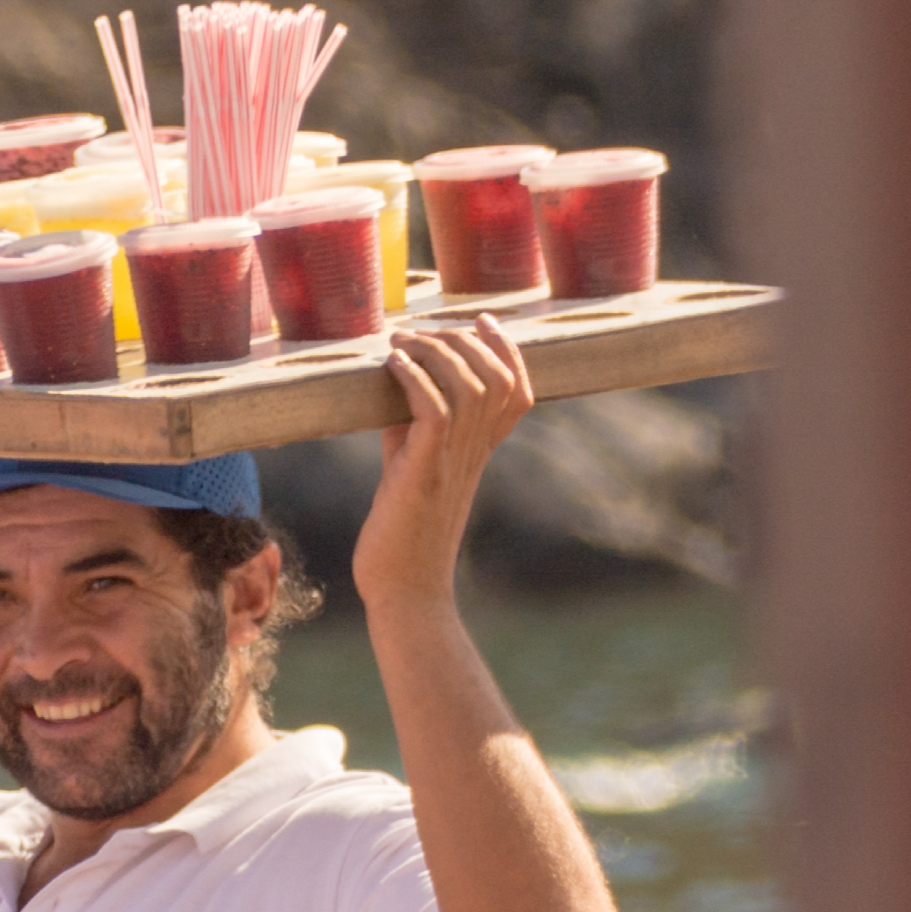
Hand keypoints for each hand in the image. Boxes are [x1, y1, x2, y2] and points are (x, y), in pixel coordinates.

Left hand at [354, 317, 533, 614]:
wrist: (404, 591)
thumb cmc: (403, 534)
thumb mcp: (410, 470)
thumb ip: (410, 431)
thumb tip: (396, 392)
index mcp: (480, 452)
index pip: (518, 390)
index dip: (508, 349)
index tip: (483, 320)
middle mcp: (474, 453)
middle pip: (497, 376)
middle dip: (463, 338)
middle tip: (422, 330)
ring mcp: (452, 462)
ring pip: (469, 384)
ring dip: (434, 351)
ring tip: (401, 341)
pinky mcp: (424, 472)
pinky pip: (434, 408)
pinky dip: (414, 377)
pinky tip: (392, 364)